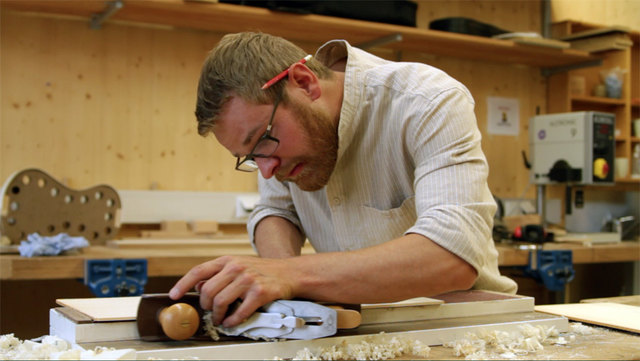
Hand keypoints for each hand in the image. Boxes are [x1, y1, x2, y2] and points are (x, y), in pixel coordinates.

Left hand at [169, 255, 295, 326]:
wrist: (289, 273)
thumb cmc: (262, 271)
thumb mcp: (238, 265)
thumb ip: (218, 274)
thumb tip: (198, 286)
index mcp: (227, 260)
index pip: (199, 271)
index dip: (183, 284)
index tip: (174, 295)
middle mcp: (236, 267)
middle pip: (208, 291)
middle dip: (205, 305)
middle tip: (209, 311)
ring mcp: (248, 279)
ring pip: (220, 302)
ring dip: (217, 315)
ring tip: (220, 318)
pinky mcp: (259, 292)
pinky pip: (239, 312)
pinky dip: (231, 321)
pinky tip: (230, 321)